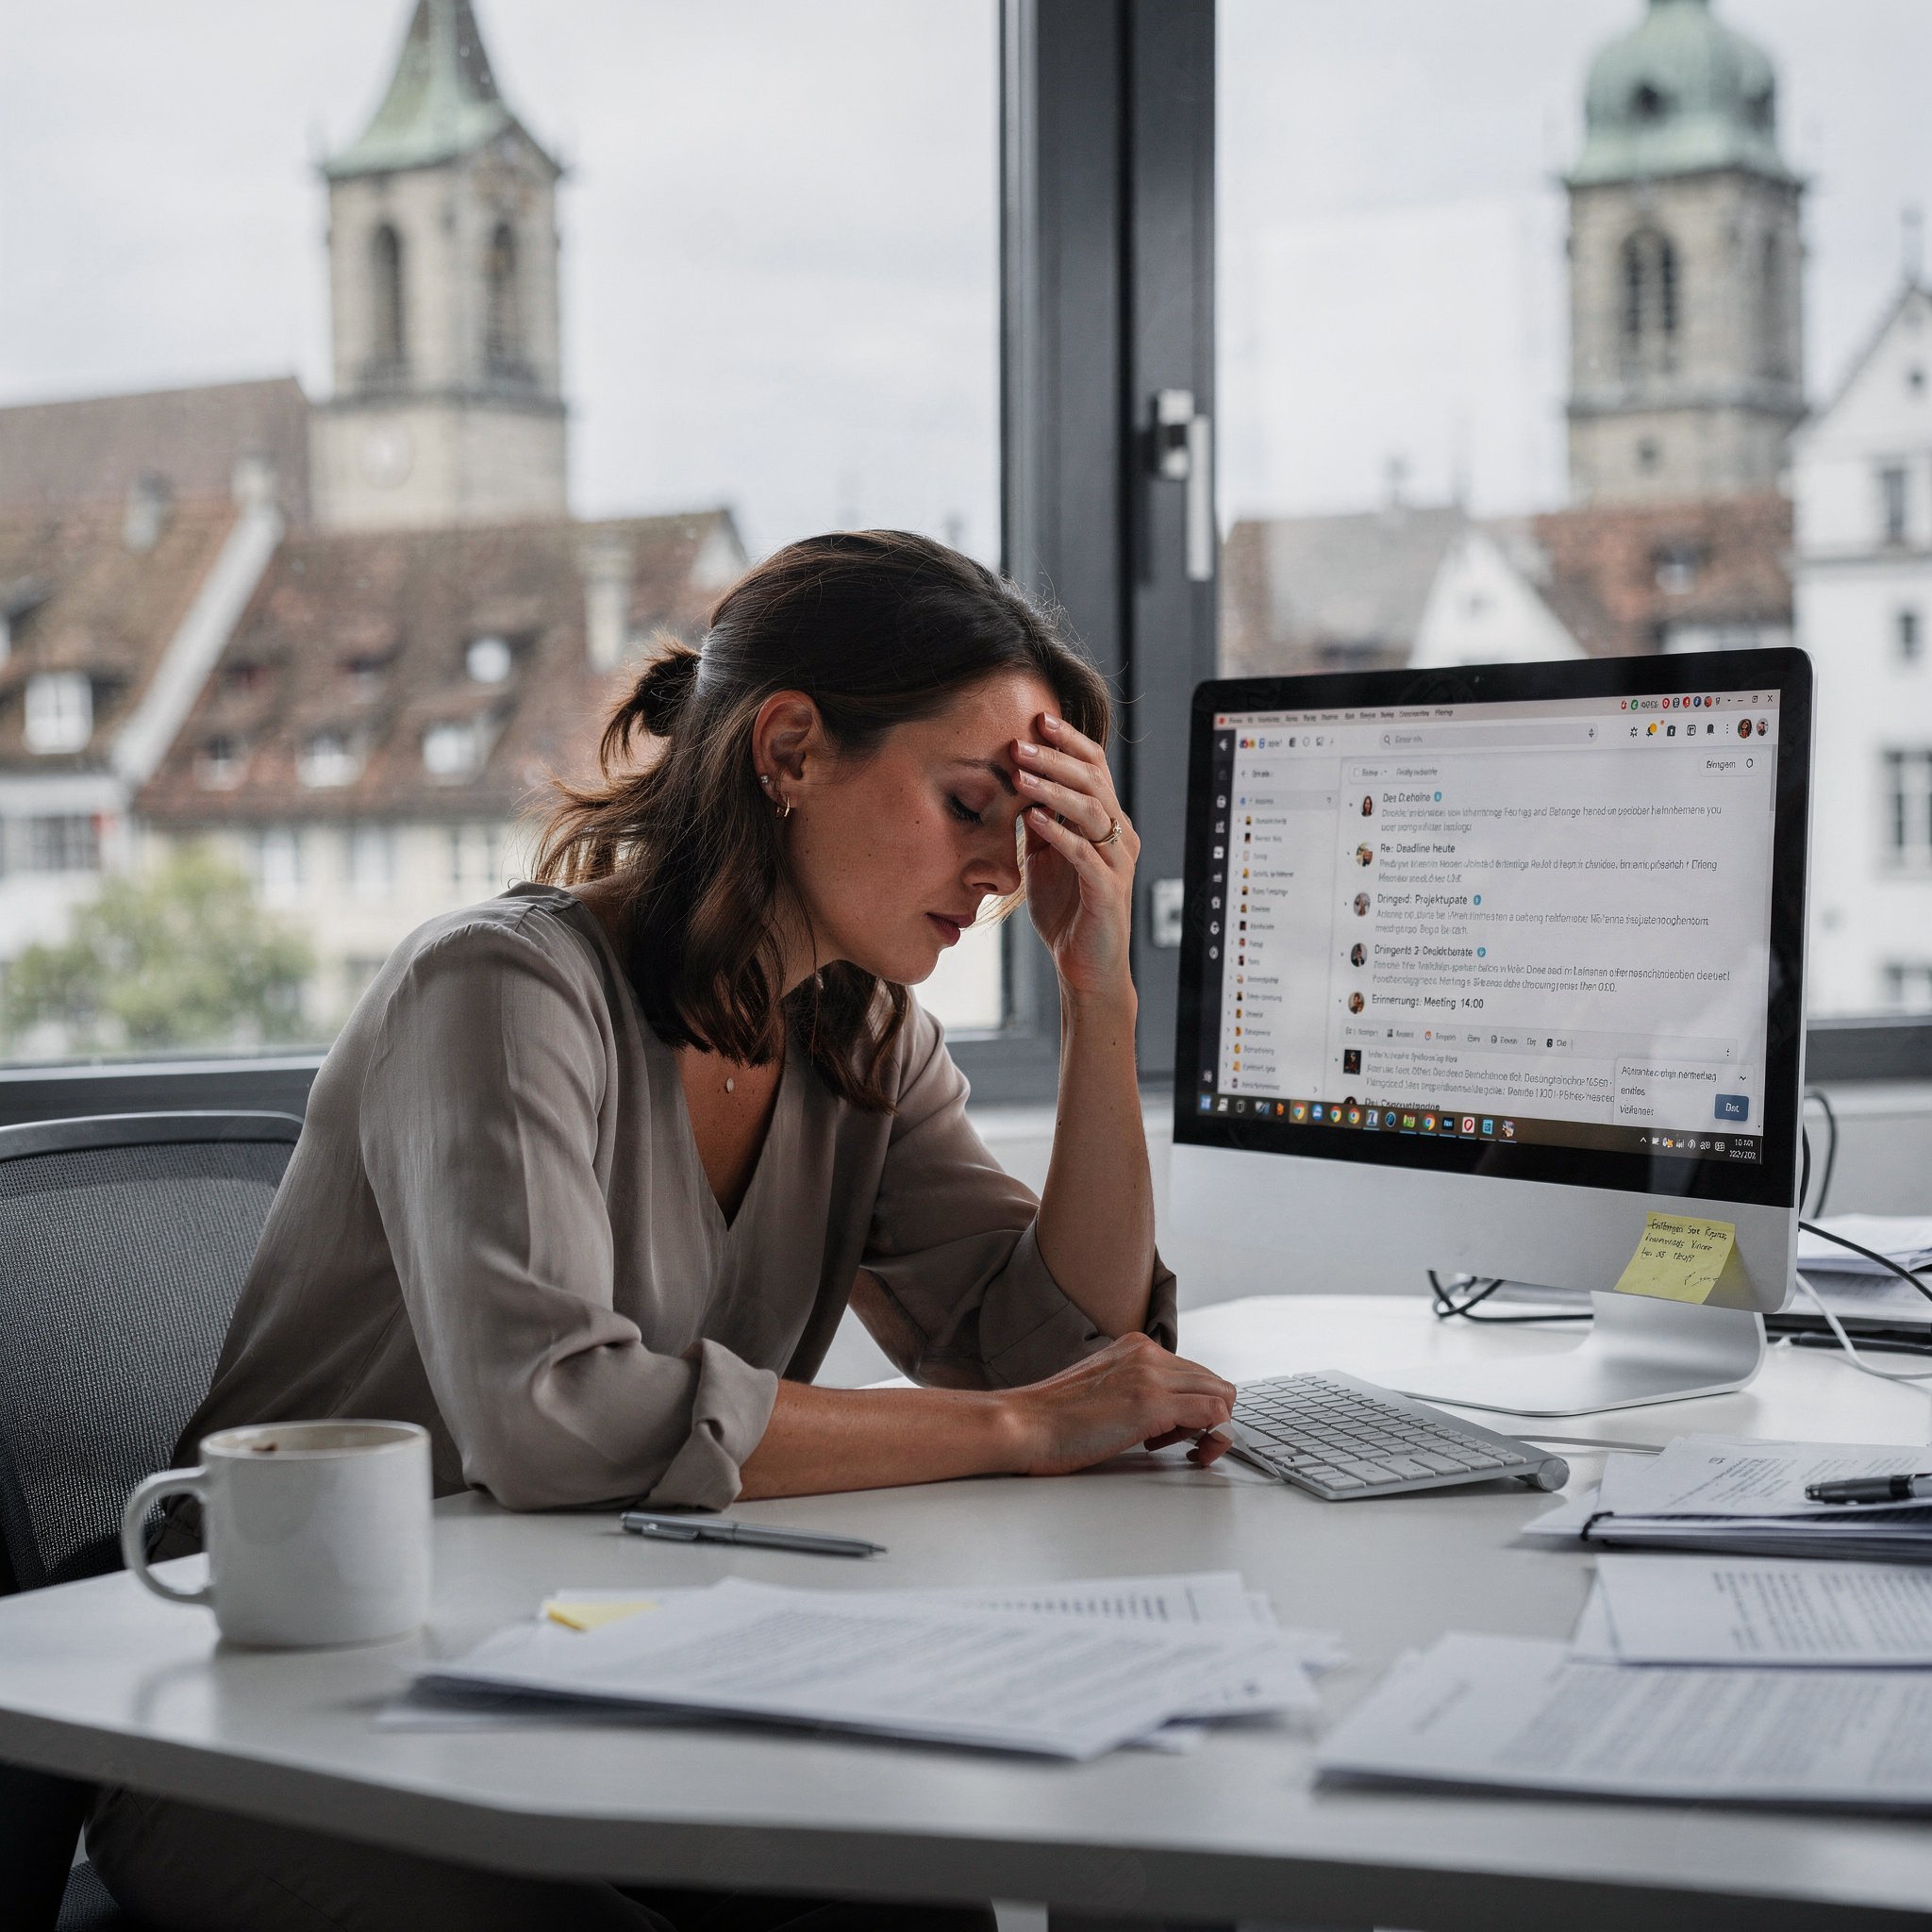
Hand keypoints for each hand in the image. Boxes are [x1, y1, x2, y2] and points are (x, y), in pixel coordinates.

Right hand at [1000, 1333, 1235, 1476]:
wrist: (1025, 1424)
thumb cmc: (1054, 1419)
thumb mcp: (1103, 1390)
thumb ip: (1134, 1390)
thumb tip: (1165, 1414)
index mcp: (1135, 1347)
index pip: (1193, 1372)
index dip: (1194, 1406)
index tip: (1179, 1432)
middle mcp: (1147, 1353)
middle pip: (1214, 1381)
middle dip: (1210, 1417)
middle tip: (1186, 1444)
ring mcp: (1151, 1375)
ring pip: (1222, 1395)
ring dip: (1213, 1428)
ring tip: (1184, 1450)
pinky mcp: (1152, 1403)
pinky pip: (1215, 1413)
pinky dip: (1216, 1437)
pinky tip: (1191, 1454)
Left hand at [1015, 714, 1139, 1000]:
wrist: (1086, 968)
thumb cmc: (1067, 912)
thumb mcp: (1046, 859)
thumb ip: (1038, 824)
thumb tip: (1012, 784)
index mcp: (1106, 824)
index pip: (1095, 769)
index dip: (1070, 741)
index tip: (1038, 718)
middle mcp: (1119, 837)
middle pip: (1095, 782)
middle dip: (1056, 759)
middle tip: (1019, 742)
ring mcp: (1116, 863)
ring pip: (1093, 812)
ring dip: (1055, 790)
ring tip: (1020, 775)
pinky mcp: (1108, 892)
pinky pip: (1086, 855)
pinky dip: (1060, 834)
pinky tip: (1034, 820)